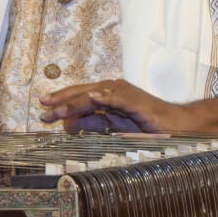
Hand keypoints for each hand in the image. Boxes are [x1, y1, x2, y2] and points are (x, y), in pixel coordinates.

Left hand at [39, 79, 190, 133]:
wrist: (175, 125)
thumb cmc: (145, 125)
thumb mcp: (113, 127)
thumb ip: (92, 124)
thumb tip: (67, 125)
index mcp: (107, 94)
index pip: (79, 95)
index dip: (61, 100)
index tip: (42, 107)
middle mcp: (113, 89)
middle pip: (82, 93)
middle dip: (62, 101)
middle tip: (42, 108)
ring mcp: (125, 93)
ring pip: (95, 95)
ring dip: (76, 101)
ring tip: (58, 108)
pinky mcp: (136, 101)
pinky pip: (118, 99)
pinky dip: (105, 97)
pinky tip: (93, 97)